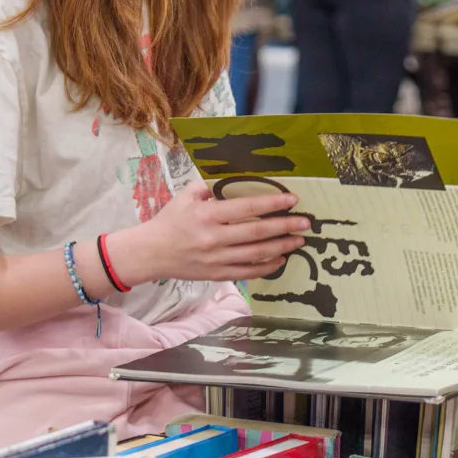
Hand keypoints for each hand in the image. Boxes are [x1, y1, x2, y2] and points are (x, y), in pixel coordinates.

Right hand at [107, 182, 307, 284]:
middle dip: (285, 226)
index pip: (247, 207)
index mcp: (208, 215)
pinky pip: (247, 272)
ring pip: (256, 254)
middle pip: (257, 232)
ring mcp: (217, 258)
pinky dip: (266, 267)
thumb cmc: (169, 221)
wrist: (151, 253)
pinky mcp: (217, 274)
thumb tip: (231, 182)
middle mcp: (214, 238)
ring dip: (281, 247)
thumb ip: (209, 188)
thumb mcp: (185, 197)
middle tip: (306, 222)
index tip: (292, 200)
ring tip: (299, 240)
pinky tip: (280, 259)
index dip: (272, 203)